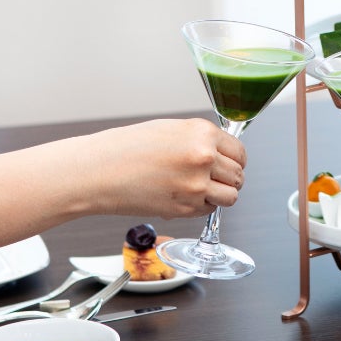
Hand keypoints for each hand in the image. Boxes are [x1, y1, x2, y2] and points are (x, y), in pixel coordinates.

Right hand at [83, 118, 246, 217]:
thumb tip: (221, 152)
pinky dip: (201, 206)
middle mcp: (204, 158)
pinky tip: (182, 196)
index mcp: (202, 133)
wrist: (100, 170)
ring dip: (220, 195)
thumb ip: (200, 139)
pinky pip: (209, 210)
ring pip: (231, 197)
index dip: (235, 159)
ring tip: (201, 189)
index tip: (229, 163)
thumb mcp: (171, 130)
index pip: (240, 152)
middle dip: (229, 178)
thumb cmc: (128, 147)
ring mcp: (196, 185)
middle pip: (238, 176)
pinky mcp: (185, 208)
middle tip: (212, 178)